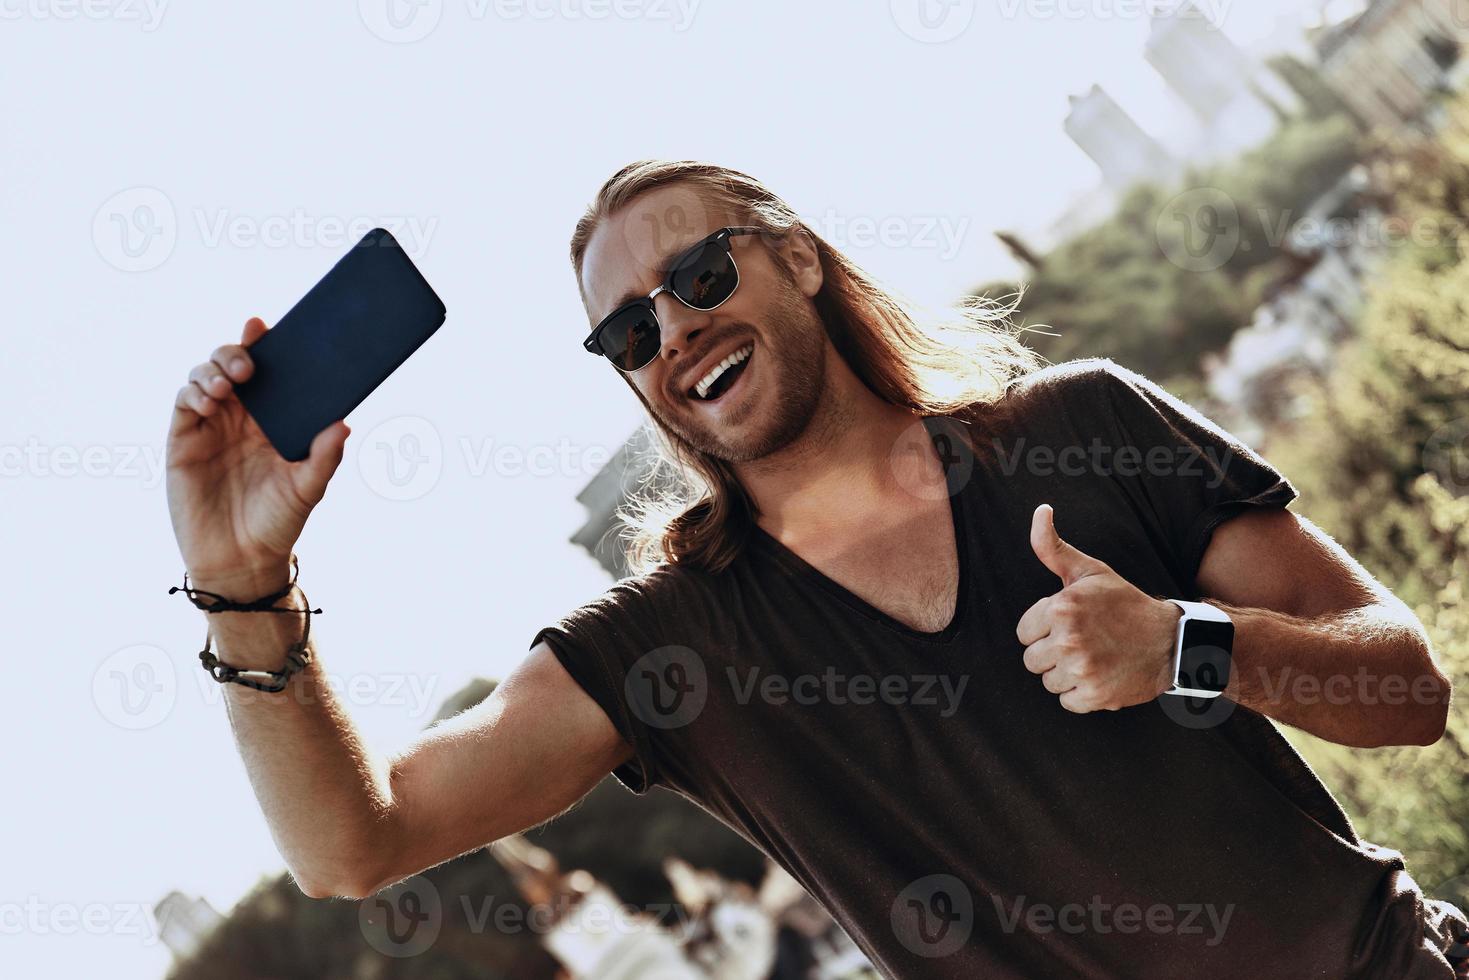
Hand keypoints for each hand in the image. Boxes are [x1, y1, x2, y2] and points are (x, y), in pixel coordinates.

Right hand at [165, 317, 350, 593]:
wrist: (241, 559)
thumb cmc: (278, 522)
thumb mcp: (308, 489)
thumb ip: (325, 457)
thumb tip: (344, 423)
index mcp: (275, 419)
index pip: (272, 373)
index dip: (265, 345)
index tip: (264, 326)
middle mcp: (242, 416)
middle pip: (234, 364)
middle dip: (237, 352)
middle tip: (250, 362)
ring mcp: (211, 425)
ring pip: (205, 376)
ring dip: (213, 368)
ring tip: (229, 382)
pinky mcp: (184, 440)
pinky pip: (184, 402)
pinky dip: (194, 392)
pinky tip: (209, 400)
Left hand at [1016, 504, 1179, 712]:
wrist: (1171, 640)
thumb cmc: (1124, 604)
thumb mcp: (1089, 571)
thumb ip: (1053, 547)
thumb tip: (1040, 511)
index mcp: (1060, 608)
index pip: (1023, 632)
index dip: (1044, 629)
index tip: (1069, 625)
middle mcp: (1068, 639)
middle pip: (1032, 660)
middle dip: (1052, 653)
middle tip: (1084, 642)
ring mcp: (1082, 669)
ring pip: (1048, 681)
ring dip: (1067, 674)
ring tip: (1094, 658)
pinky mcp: (1095, 695)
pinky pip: (1067, 701)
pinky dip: (1082, 694)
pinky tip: (1102, 675)